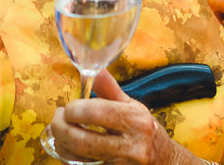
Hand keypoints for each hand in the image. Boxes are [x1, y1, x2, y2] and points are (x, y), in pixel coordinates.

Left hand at [49, 70, 193, 163]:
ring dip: (61, 145)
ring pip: (79, 159)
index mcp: (136, 121)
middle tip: (56, 119)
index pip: (98, 113)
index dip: (75, 109)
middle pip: (82, 141)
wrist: (166, 163)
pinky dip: (70, 158)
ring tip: (57, 133)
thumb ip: (110, 89)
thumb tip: (94, 68)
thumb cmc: (146, 132)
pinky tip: (68, 148)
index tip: (68, 107)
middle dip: (61, 128)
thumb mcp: (133, 107)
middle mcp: (131, 146)